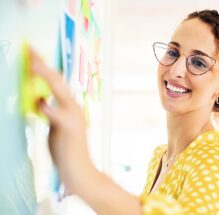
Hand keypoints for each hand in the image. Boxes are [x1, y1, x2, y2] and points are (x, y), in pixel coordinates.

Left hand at [30, 48, 90, 191]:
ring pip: (60, 91)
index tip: (31, 54)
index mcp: (68, 106)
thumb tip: (39, 100)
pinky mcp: (71, 128)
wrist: (79, 170)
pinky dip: (49, 108)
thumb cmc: (66, 149)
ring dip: (46, 77)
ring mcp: (74, 117)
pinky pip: (59, 115)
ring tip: (33, 64)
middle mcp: (73, 107)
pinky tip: (40, 103)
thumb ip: (49, 112)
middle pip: (58, 81)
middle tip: (30, 50)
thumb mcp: (54, 126)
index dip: (43, 67)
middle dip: (43, 65)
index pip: (55, 82)